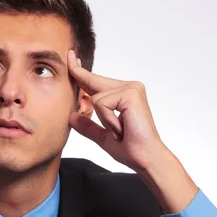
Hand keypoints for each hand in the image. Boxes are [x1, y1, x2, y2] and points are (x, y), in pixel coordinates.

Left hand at [67, 49, 169, 172]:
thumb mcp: (103, 136)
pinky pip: (101, 103)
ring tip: (119, 131)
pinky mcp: (130, 94)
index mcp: (124, 94)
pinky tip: (121, 128)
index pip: (96, 81)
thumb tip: (70, 116)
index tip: (71, 57)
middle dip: (81, 81)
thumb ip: (88, 126)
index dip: (80, 71)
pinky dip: (107, 120)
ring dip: (103, 120)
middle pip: (93, 81)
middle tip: (75, 66)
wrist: (145, 159)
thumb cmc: (130, 149)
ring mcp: (131, 88)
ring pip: (96, 97)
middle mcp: (129, 87)